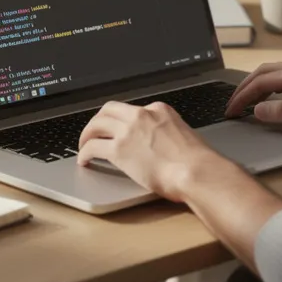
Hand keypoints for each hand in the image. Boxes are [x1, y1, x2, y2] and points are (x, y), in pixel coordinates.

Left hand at [76, 100, 224, 201]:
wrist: (196, 171)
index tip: (119, 130)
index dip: (123, 121)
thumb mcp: (184, 137)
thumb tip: (163, 146)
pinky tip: (84, 161)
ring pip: (96, 124)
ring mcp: (128, 131)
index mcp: (159, 110)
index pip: (133, 110)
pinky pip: (93, 147)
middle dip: (98, 120)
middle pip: (109, 110)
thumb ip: (169, 135)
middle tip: (94, 131)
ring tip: (84, 145)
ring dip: (86, 134)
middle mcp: (141, 115)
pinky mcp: (119, 150)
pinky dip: (84, 153)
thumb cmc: (197, 161)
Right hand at [225, 62, 281, 130]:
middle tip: (233, 104)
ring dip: (257, 84)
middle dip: (244, 87)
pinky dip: (271, 84)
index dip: (242, 96)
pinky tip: (273, 95)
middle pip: (264, 72)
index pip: (260, 82)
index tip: (231, 110)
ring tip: (247, 100)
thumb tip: (257, 111)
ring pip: (275, 72)